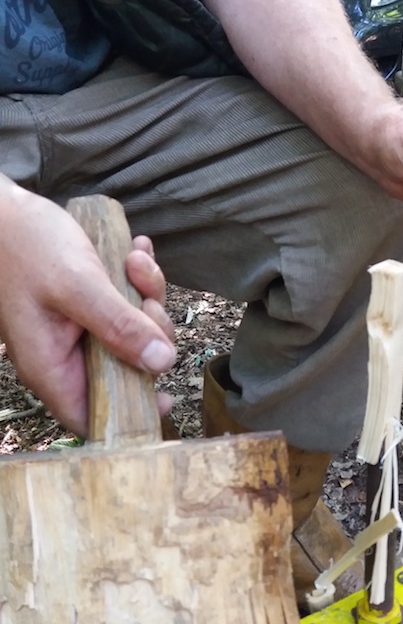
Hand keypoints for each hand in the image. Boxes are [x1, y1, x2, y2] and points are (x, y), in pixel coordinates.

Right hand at [0, 182, 175, 436]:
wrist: (3, 208)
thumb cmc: (25, 246)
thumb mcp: (77, 286)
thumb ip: (117, 326)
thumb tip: (161, 364)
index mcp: (51, 365)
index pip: (92, 416)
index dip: (131, 412)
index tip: (166, 393)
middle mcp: (66, 352)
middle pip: (127, 369)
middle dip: (149, 333)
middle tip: (145, 298)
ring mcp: (78, 326)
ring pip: (134, 330)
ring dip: (146, 296)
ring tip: (134, 261)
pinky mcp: (90, 301)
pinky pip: (128, 301)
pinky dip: (138, 278)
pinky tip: (136, 251)